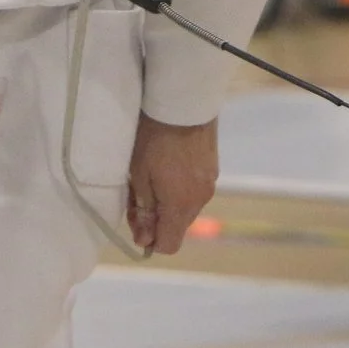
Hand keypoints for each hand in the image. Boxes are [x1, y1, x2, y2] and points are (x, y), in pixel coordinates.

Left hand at [127, 114, 218, 255]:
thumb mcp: (140, 175)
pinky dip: (180, 188)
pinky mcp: (212, 168)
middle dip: (156, 219)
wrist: (183, 102)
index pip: (170, 245)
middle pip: (178, 226)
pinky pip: (194, 190)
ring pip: (186, 207)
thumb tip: (145, 242)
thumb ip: (145, 211)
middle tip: (135, 196)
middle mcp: (200, 200)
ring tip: (149, 178)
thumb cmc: (154, 139)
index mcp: (181, 207)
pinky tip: (167, 167)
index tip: (135, 222)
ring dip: (168, 202)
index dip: (150, 241)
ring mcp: (210, 183)